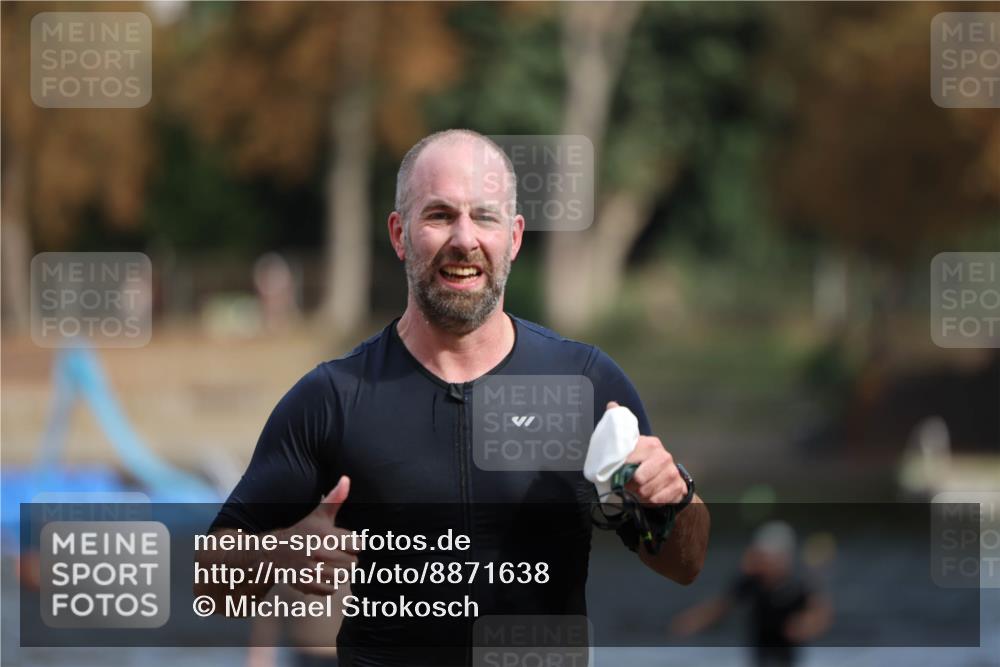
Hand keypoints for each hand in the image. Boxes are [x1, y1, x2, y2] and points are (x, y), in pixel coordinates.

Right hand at [272, 475, 357, 595]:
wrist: (274, 552)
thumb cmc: (303, 531)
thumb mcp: (318, 515)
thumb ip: (335, 498)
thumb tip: (346, 479)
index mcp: (325, 535)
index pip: (358, 545)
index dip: (352, 544)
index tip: (341, 541)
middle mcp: (319, 553)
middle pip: (353, 563)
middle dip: (346, 558)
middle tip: (333, 553)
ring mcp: (312, 571)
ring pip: (343, 578)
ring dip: (338, 572)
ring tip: (326, 563)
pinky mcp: (306, 585)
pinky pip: (331, 590)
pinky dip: (328, 585)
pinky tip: (319, 574)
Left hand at [606, 401, 687, 506]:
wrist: (669, 480)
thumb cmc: (645, 462)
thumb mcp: (632, 444)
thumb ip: (621, 426)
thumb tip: (612, 404)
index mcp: (651, 444)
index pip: (629, 459)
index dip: (621, 469)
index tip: (618, 473)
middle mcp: (664, 456)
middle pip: (638, 478)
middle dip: (630, 485)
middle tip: (628, 485)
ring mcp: (672, 472)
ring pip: (647, 491)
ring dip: (639, 495)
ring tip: (638, 491)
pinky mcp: (678, 487)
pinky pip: (657, 500)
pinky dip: (650, 502)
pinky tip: (649, 497)